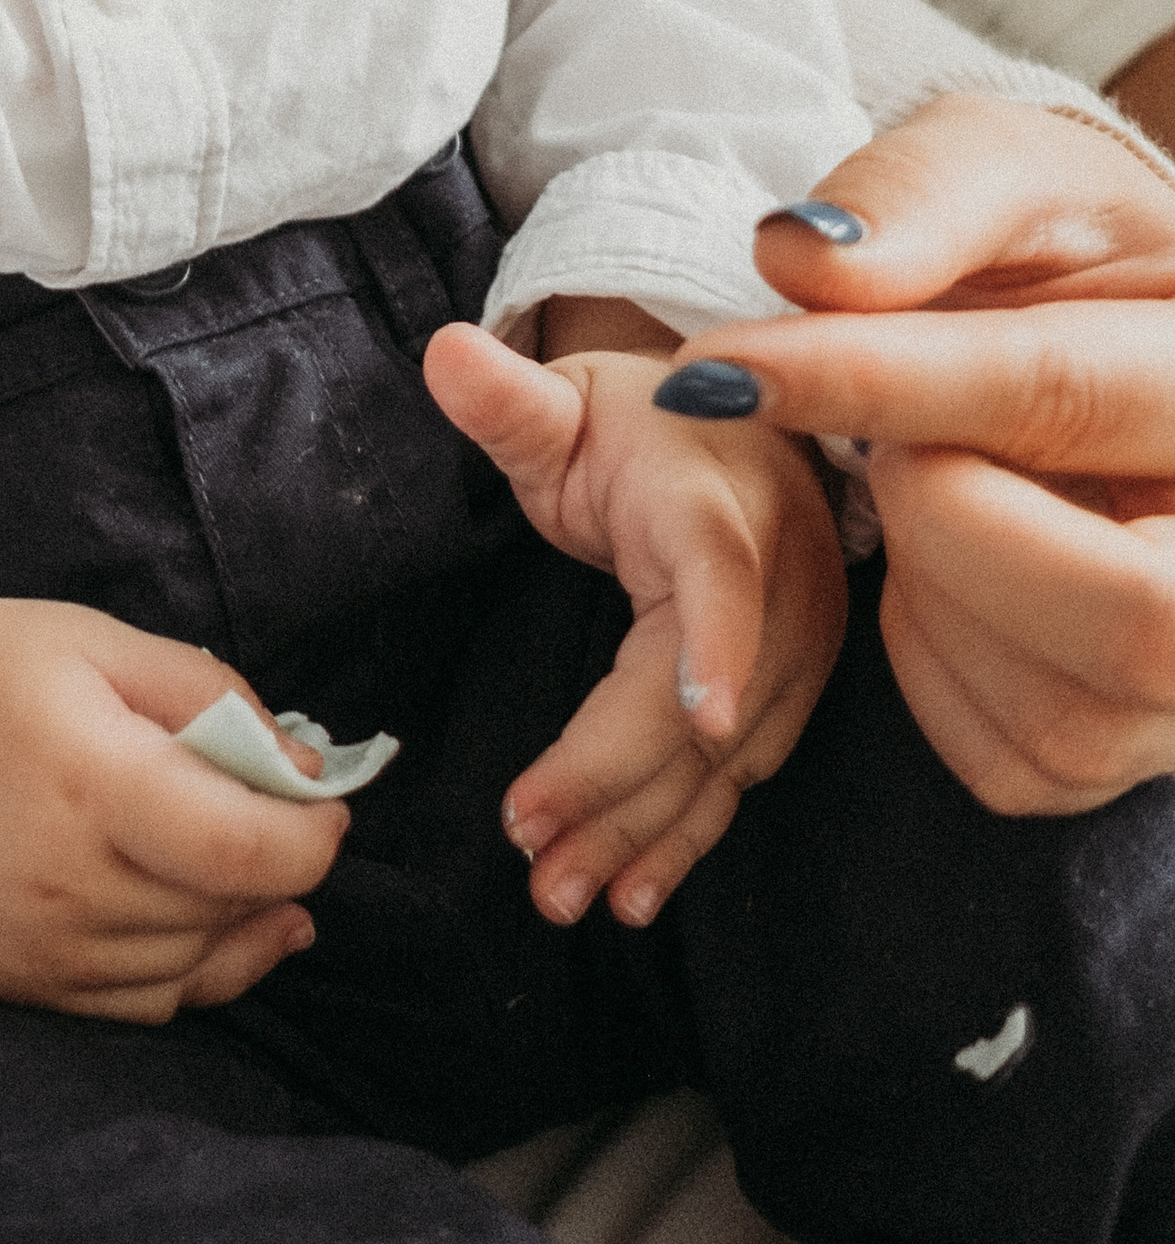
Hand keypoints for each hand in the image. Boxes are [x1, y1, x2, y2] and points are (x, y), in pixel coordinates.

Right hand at [0, 548, 347, 1018]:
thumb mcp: (93, 640)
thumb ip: (209, 694)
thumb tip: (303, 771)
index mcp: (88, 777)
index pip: (249, 850)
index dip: (314, 835)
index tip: (326, 801)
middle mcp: (63, 880)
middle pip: (228, 906)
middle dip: (279, 864)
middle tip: (280, 808)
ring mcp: (35, 947)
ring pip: (195, 964)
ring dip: (240, 918)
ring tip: (240, 857)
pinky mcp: (15, 984)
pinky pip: (144, 1005)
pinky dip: (193, 969)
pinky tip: (209, 921)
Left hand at [424, 323, 845, 930]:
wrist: (731, 429)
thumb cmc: (630, 419)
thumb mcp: (564, 401)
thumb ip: (506, 396)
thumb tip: (444, 351)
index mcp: (717, 498)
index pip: (722, 576)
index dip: (716, 650)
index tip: (699, 726)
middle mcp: (779, 576)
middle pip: (705, 699)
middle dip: (621, 783)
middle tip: (531, 848)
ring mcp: (799, 639)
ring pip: (725, 758)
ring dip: (646, 833)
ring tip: (565, 892)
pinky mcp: (795, 685)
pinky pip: (741, 774)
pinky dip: (687, 835)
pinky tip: (634, 891)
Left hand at [663, 95, 1174, 814]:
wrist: (1115, 329)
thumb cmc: (1061, 246)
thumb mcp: (1004, 168)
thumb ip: (916, 198)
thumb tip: (798, 259)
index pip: (1059, 397)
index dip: (874, 385)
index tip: (721, 370)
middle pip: (1133, 618)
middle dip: (948, 523)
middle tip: (889, 444)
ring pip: (1065, 712)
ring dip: (931, 587)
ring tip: (926, 476)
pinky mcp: (1134, 740)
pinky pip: (1009, 754)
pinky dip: (932, 655)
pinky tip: (949, 559)